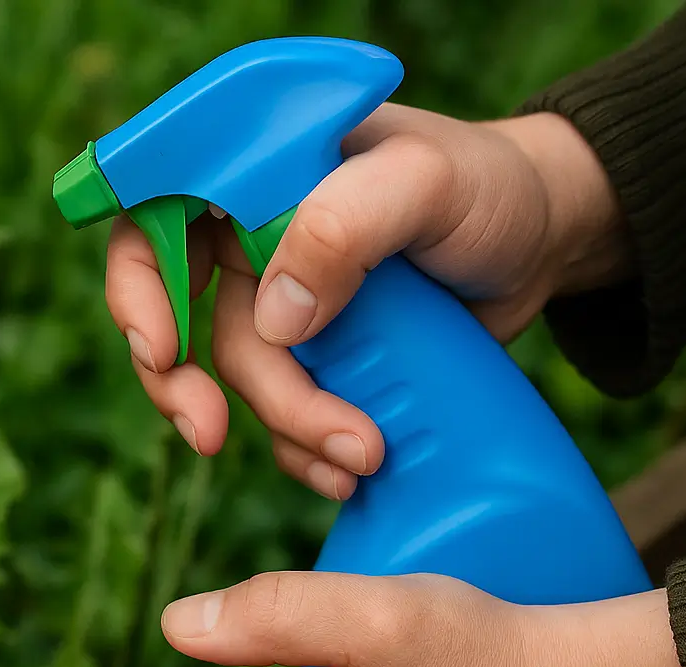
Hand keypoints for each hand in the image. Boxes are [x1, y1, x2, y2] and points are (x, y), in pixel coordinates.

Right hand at [109, 106, 628, 498]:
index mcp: (254, 175)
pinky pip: (285, 420)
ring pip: (243, 383)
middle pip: (184, 321)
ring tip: (361, 458)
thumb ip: (344, 226)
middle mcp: (255, 239)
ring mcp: (288, 306)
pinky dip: (308, 454)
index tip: (161, 351)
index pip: (153, 219)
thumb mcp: (426, 184)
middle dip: (192, 387)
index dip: (136, 289)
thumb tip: (277, 317)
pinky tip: (352, 473)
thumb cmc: (490, 188)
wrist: (549, 243)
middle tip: (212, 436)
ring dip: (286, 430)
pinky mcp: (323, 362)